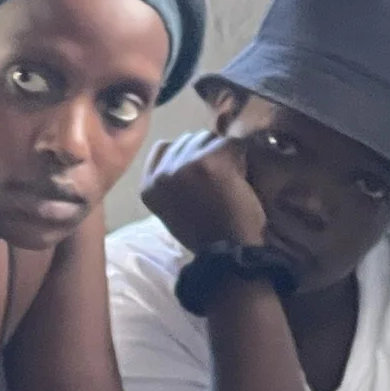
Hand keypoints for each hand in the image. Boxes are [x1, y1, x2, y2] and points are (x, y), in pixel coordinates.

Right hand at [139, 130, 267, 251]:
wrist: (228, 253)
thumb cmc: (206, 235)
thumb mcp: (173, 209)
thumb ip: (172, 181)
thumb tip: (188, 154)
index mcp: (148, 187)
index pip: (162, 148)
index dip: (185, 154)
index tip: (199, 171)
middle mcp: (162, 172)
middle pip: (187, 140)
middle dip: (205, 153)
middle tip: (217, 179)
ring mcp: (185, 163)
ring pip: (209, 138)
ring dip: (223, 153)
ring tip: (229, 179)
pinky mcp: (210, 159)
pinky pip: (231, 143)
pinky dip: (241, 157)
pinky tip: (240, 179)